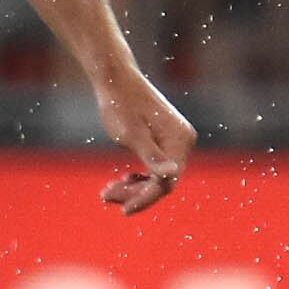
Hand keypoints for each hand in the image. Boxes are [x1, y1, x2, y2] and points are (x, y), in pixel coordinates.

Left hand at [93, 65, 192, 212]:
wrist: (115, 78)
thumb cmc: (120, 103)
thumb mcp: (132, 134)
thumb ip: (151, 157)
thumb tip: (171, 174)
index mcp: (180, 140)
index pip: (167, 181)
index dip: (145, 198)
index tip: (123, 210)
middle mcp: (183, 141)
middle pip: (162, 181)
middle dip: (135, 192)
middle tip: (105, 196)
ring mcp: (175, 141)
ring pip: (157, 176)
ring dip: (133, 187)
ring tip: (107, 191)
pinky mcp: (164, 139)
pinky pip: (155, 166)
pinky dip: (138, 176)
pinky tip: (121, 180)